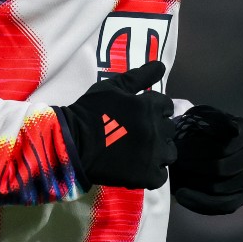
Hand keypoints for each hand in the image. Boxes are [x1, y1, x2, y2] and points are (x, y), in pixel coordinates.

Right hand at [58, 61, 177, 189]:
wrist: (72, 143)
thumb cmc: (91, 111)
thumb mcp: (113, 87)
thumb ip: (139, 76)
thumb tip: (161, 66)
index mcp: (150, 106)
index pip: (167, 106)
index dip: (155, 110)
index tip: (141, 115)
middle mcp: (157, 130)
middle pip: (169, 129)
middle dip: (157, 129)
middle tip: (137, 133)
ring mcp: (154, 155)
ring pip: (169, 153)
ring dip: (159, 152)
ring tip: (141, 152)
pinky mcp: (147, 176)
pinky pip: (161, 176)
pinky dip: (152, 173)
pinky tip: (138, 168)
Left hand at [170, 105, 242, 214]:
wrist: (213, 141)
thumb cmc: (207, 126)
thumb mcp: (207, 115)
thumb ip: (214, 120)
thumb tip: (230, 130)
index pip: (220, 146)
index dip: (196, 149)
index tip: (177, 150)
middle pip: (221, 168)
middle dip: (193, 167)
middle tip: (175, 164)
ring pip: (220, 188)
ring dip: (194, 184)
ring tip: (176, 179)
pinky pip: (223, 205)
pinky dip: (200, 202)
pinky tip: (181, 195)